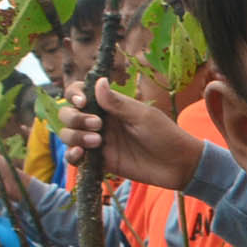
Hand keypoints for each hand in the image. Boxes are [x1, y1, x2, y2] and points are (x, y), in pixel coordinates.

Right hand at [60, 78, 202, 189]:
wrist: (178, 165)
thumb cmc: (165, 135)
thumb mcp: (143, 116)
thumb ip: (118, 103)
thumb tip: (98, 81)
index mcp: (110, 106)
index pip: (80, 94)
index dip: (74, 95)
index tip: (83, 102)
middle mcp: (100, 122)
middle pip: (68, 114)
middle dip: (74, 118)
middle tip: (97, 125)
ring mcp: (98, 142)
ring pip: (68, 134)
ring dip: (74, 135)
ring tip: (97, 141)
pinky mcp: (100, 161)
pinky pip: (76, 157)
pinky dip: (71, 155)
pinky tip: (80, 153)